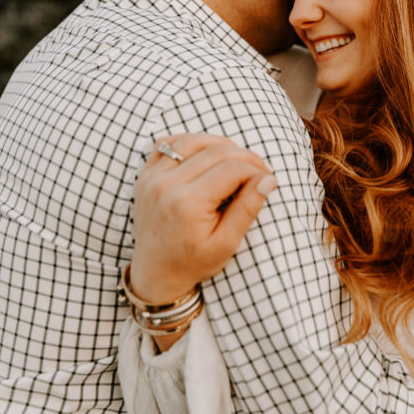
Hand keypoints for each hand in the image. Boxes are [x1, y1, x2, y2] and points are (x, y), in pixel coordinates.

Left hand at [130, 134, 276, 305]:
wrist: (155, 273)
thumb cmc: (193, 263)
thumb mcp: (226, 243)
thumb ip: (247, 209)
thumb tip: (268, 179)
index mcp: (187, 204)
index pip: (232, 169)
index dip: (256, 170)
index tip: (268, 179)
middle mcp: (166, 185)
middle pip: (216, 151)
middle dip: (245, 157)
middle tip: (260, 170)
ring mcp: (151, 178)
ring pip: (192, 141)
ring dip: (220, 145)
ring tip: (237, 160)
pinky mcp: (145, 175)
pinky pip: (167, 143)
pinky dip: (190, 142)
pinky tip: (206, 153)